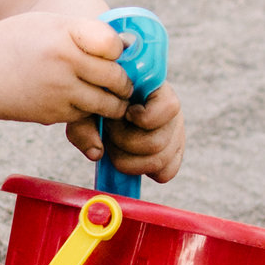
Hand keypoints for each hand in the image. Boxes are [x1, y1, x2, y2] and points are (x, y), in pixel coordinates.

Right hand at [0, 14, 130, 125]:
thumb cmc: (15, 41)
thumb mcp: (49, 23)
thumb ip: (84, 33)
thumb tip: (125, 48)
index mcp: (66, 34)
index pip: (114, 45)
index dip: (119, 50)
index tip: (116, 52)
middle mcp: (65, 63)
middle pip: (116, 78)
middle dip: (124, 82)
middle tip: (123, 82)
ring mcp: (59, 92)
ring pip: (107, 104)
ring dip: (113, 102)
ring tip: (111, 96)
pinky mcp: (53, 114)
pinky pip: (85, 115)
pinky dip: (90, 111)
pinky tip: (81, 102)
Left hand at [66, 81, 183, 181]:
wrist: (106, 101)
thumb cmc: (99, 99)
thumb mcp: (91, 102)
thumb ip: (88, 122)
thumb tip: (98, 152)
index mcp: (160, 91)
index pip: (169, 107)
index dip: (142, 117)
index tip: (124, 114)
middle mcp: (174, 114)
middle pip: (156, 143)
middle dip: (123, 142)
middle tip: (109, 130)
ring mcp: (176, 136)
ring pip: (158, 162)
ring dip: (128, 159)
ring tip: (114, 143)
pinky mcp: (173, 154)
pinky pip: (165, 173)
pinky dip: (143, 170)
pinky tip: (130, 157)